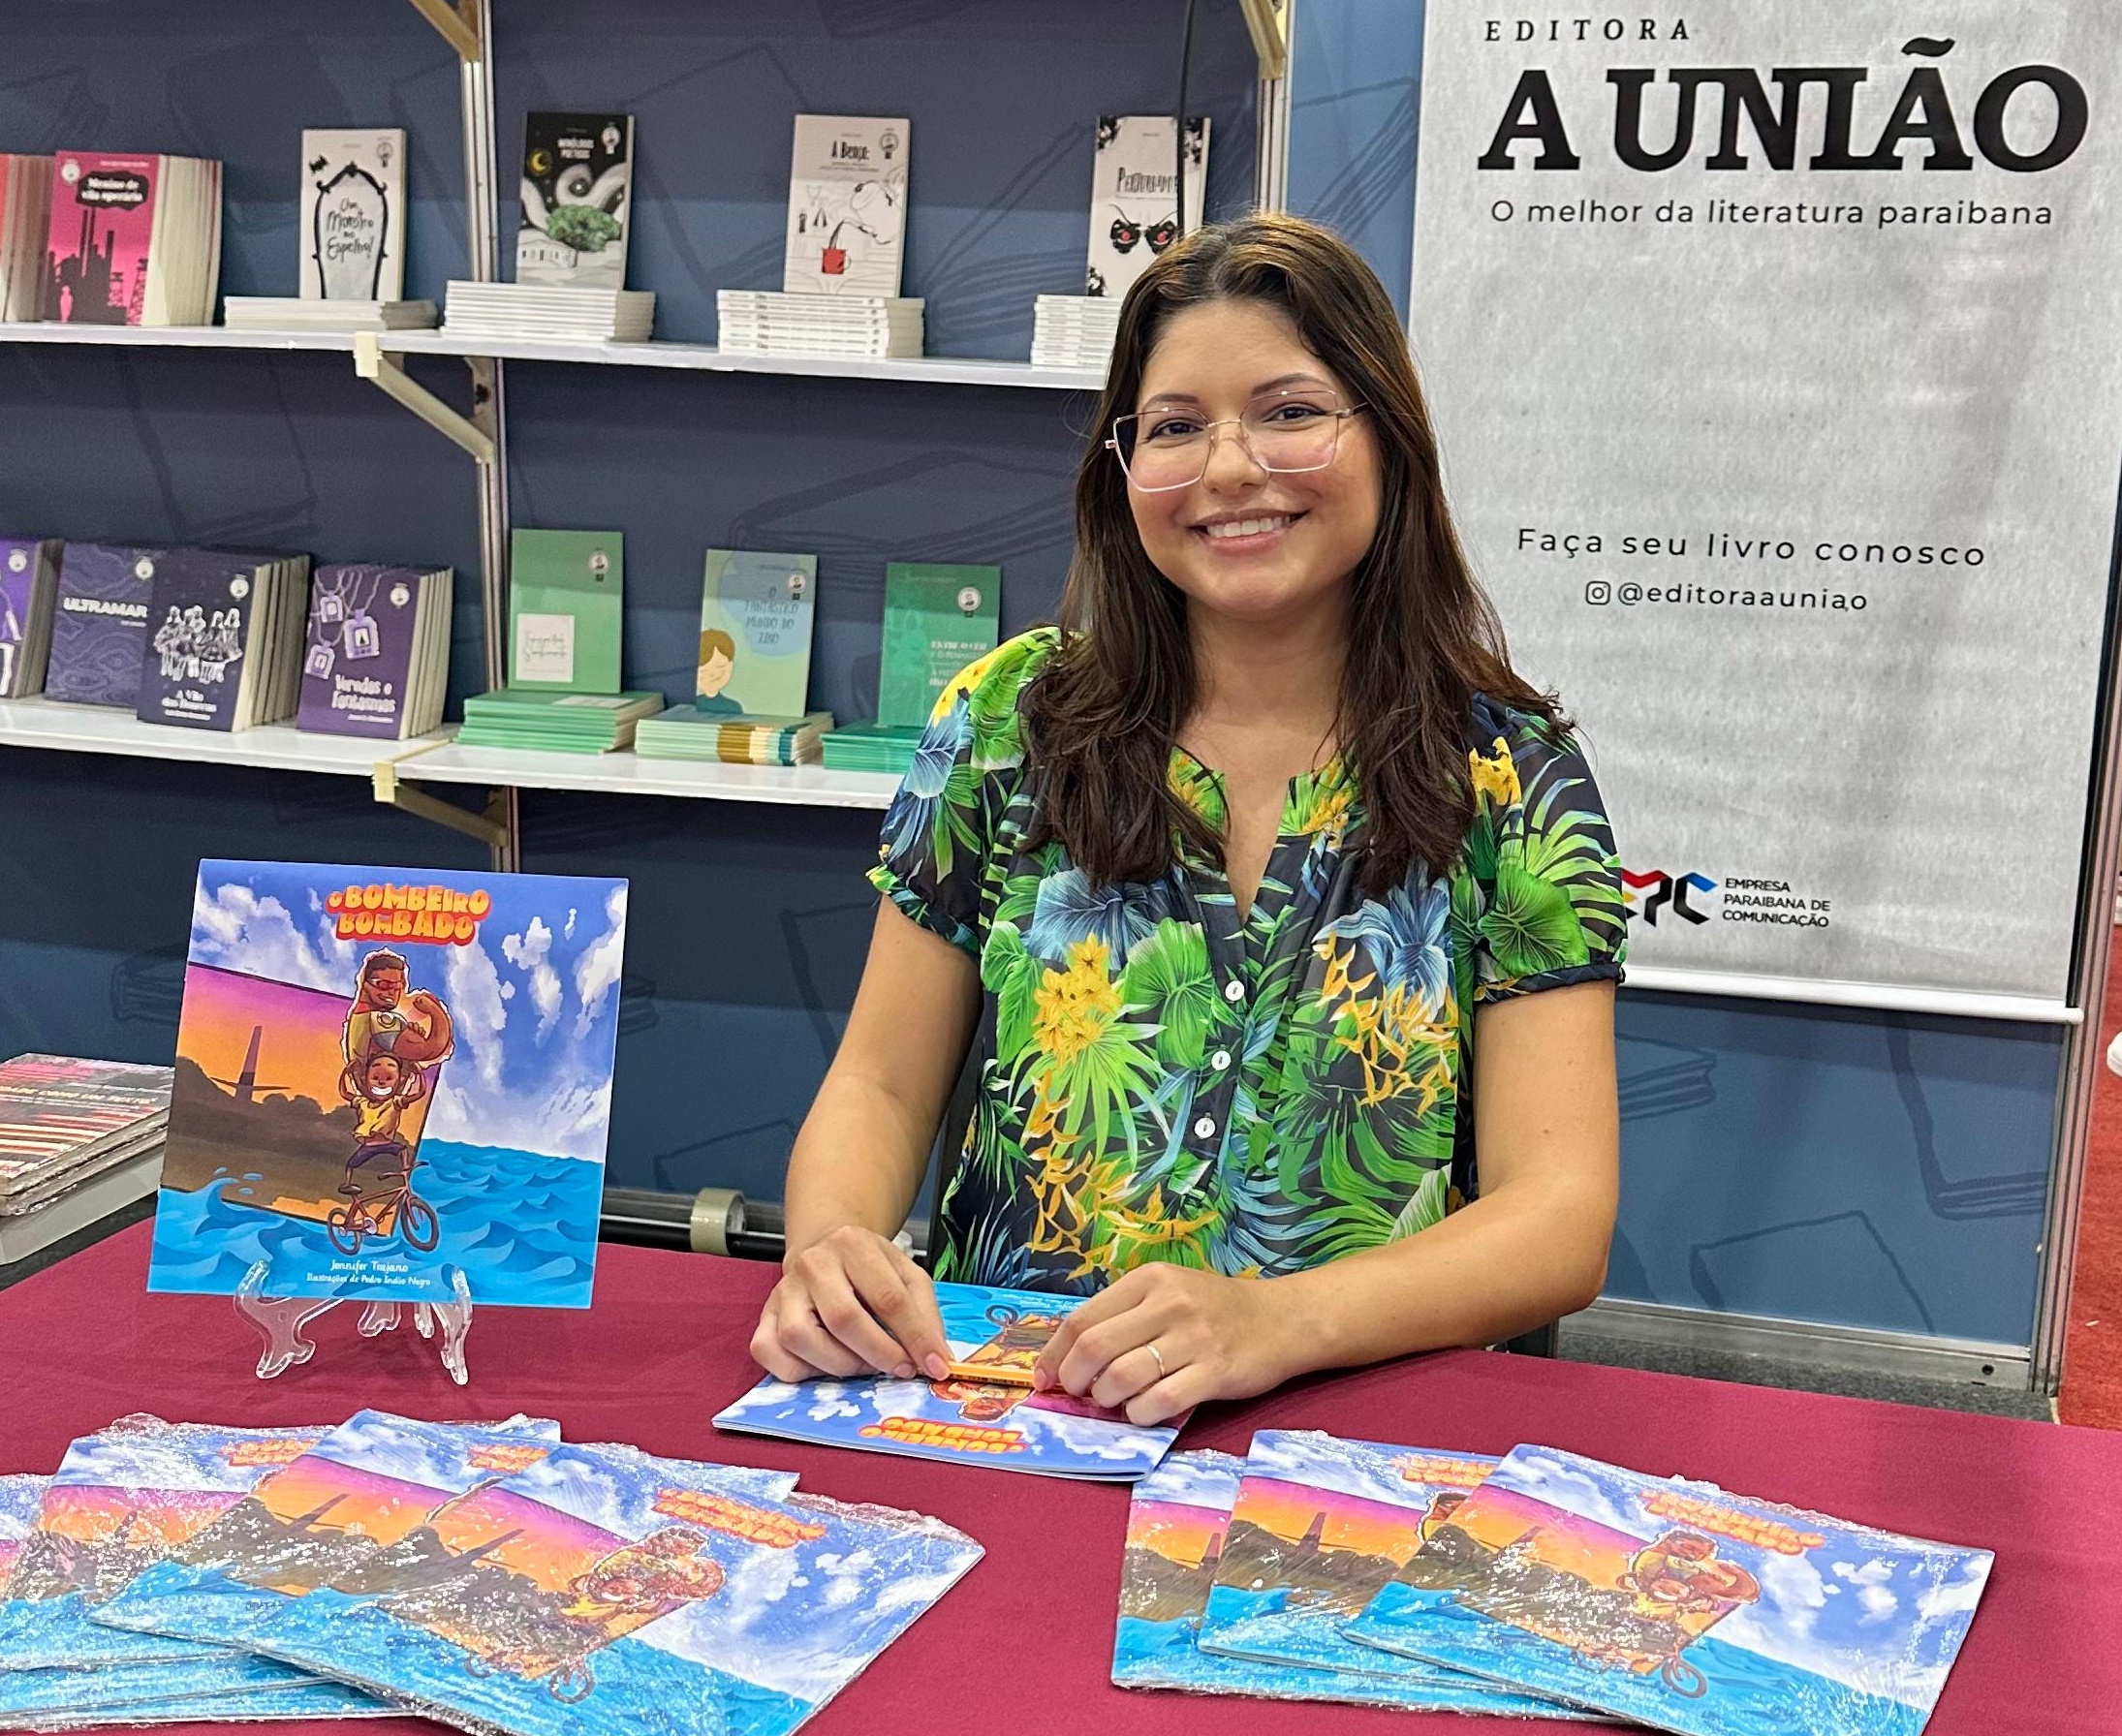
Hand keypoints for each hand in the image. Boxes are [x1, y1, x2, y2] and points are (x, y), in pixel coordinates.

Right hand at [749, 1225, 951, 1383]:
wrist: (825, 1249)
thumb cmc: (870, 1268)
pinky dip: (799, 1370)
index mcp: (853, 1244)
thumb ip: (925, 1315)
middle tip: (900, 1369)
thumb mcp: (906, 1275)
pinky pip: (770, 1352)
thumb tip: (937, 1360)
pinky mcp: (763, 1316)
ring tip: (864, 1364)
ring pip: (800, 1338)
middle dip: (879, 1354)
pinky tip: (825, 1364)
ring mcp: (783, 1290)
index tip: (934, 1366)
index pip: (888, 1297)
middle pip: (843, 1319)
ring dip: (840, 1365)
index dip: (915, 1338)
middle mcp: (813, 1264)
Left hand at [1030, 1264, 1295, 1426]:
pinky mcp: (1215, 1371)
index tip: (1046, 1379)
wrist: (1281, 1319)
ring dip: (1107, 1399)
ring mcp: (1193, 1337)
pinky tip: (1144, 1411)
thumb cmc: (1214, 1310)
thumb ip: (1124, 1317)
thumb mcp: (1167, 1294)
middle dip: (1075, 1380)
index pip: (1081, 1319)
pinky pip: (1160, 1402)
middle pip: (1095, 1348)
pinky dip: (1140, 1414)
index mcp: (1149, 1279)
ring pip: (1123, 1377)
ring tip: (1114, 1402)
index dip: (1054, 1355)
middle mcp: (1169, 1303)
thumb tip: (1068, 1358)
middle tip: (1080, 1394)